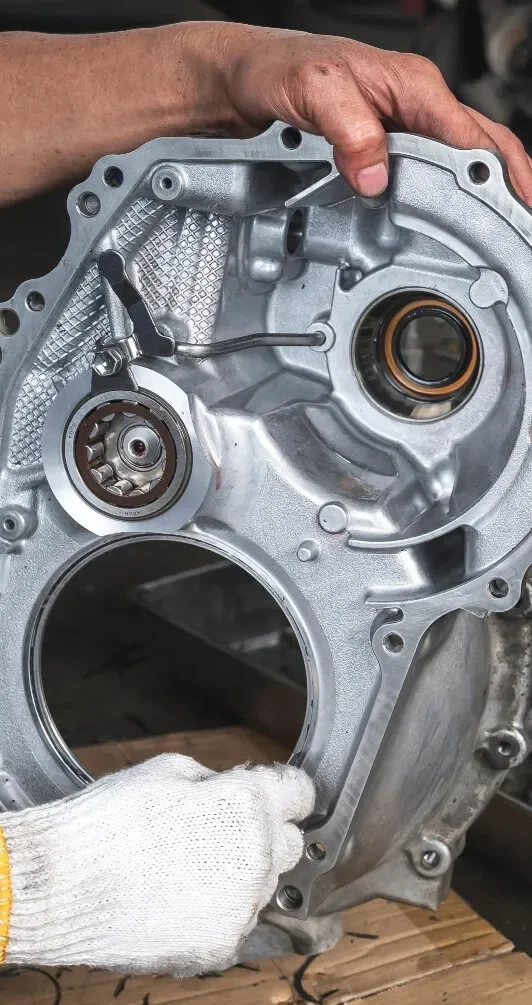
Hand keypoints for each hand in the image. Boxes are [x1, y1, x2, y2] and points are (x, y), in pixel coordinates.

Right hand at [0, 754, 313, 975]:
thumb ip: (217, 782)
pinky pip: (237, 921)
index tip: (276, 795)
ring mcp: (242, 906)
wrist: (64, 885)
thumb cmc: (110, 820)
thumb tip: (232, 791)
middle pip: (289, 843)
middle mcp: (256, 856)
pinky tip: (178, 898)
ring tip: (188, 868)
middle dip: (265, 833)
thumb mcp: (168, 769)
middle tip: (223, 831)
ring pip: (263, 886)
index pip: (300, 793)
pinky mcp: (222, 944)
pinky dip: (217, 910)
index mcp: (247, 804)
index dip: (284, 790)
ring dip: (241, 875)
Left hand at [198, 23, 531, 202]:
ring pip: (455, 164)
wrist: (240, 80)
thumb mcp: (313, 91)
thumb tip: (377, 174)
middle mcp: (412, 105)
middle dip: (508, 187)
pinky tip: (450, 222)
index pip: (472, 135)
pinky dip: (442, 199)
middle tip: (520, 231)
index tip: (516, 208)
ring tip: (498, 234)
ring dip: (479, 196)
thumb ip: (350, 129)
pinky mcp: (381, 148)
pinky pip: (424, 175)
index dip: (500, 175)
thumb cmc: (274, 70)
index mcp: (410, 85)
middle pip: (480, 149)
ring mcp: (399, 128)